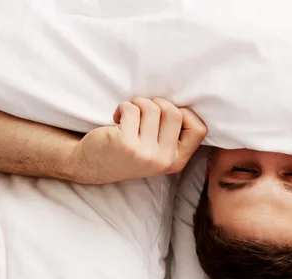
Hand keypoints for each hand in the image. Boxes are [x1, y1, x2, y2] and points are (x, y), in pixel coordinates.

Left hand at [68, 97, 206, 183]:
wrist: (92, 165)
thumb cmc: (129, 150)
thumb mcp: (159, 150)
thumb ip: (173, 134)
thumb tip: (184, 100)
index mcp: (177, 161)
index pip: (199, 129)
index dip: (185, 114)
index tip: (166, 116)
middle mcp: (164, 160)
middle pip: (175, 113)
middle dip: (158, 104)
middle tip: (144, 113)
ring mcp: (145, 153)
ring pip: (153, 107)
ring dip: (138, 103)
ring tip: (129, 115)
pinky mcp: (125, 143)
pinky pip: (132, 109)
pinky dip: (122, 107)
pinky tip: (117, 118)